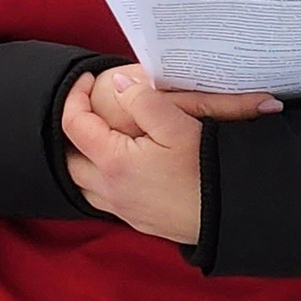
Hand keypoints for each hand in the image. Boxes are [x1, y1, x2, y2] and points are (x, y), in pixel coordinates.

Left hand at [63, 64, 276, 245]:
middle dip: (75, 130)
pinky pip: (102, 198)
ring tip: (105, 135)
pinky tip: (123, 165)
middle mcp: (110, 189)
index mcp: (114, 162)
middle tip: (92, 108)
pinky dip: (101, 178)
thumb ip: (142, 100)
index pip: (73, 124)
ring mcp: (122, 209)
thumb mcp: (178, 125)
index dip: (74, 96)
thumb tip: (116, 84)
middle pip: (69, 158)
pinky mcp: (136, 220)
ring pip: (82, 183)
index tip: (86, 79)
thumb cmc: (207, 169)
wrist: (232, 213)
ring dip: (85, 158)